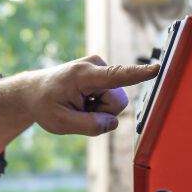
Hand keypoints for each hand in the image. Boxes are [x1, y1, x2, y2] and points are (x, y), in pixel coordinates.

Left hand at [0, 55, 159, 156]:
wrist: (34, 91)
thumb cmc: (45, 105)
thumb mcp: (61, 123)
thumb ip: (90, 126)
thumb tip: (113, 123)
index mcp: (83, 75)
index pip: (116, 76)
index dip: (138, 74)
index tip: (157, 68)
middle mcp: (95, 65)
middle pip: (117, 103)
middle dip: (101, 113)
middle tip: (77, 110)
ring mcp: (100, 67)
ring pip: (115, 103)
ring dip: (98, 110)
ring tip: (78, 104)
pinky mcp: (104, 74)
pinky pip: (111, 99)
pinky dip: (98, 106)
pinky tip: (82, 101)